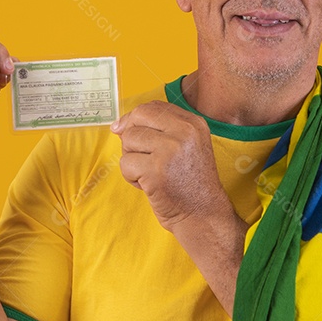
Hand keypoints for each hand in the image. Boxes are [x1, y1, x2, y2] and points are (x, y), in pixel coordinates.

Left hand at [111, 101, 233, 230]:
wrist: (203, 214)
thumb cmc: (190, 183)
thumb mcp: (187, 146)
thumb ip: (161, 129)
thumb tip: (118, 125)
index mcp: (193, 123)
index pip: (153, 106)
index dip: (135, 118)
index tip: (129, 132)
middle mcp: (184, 132)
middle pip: (138, 118)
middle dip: (131, 137)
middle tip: (141, 157)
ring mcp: (170, 150)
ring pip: (128, 140)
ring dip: (131, 159)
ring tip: (149, 173)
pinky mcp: (155, 170)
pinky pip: (125, 164)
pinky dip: (131, 177)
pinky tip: (148, 185)